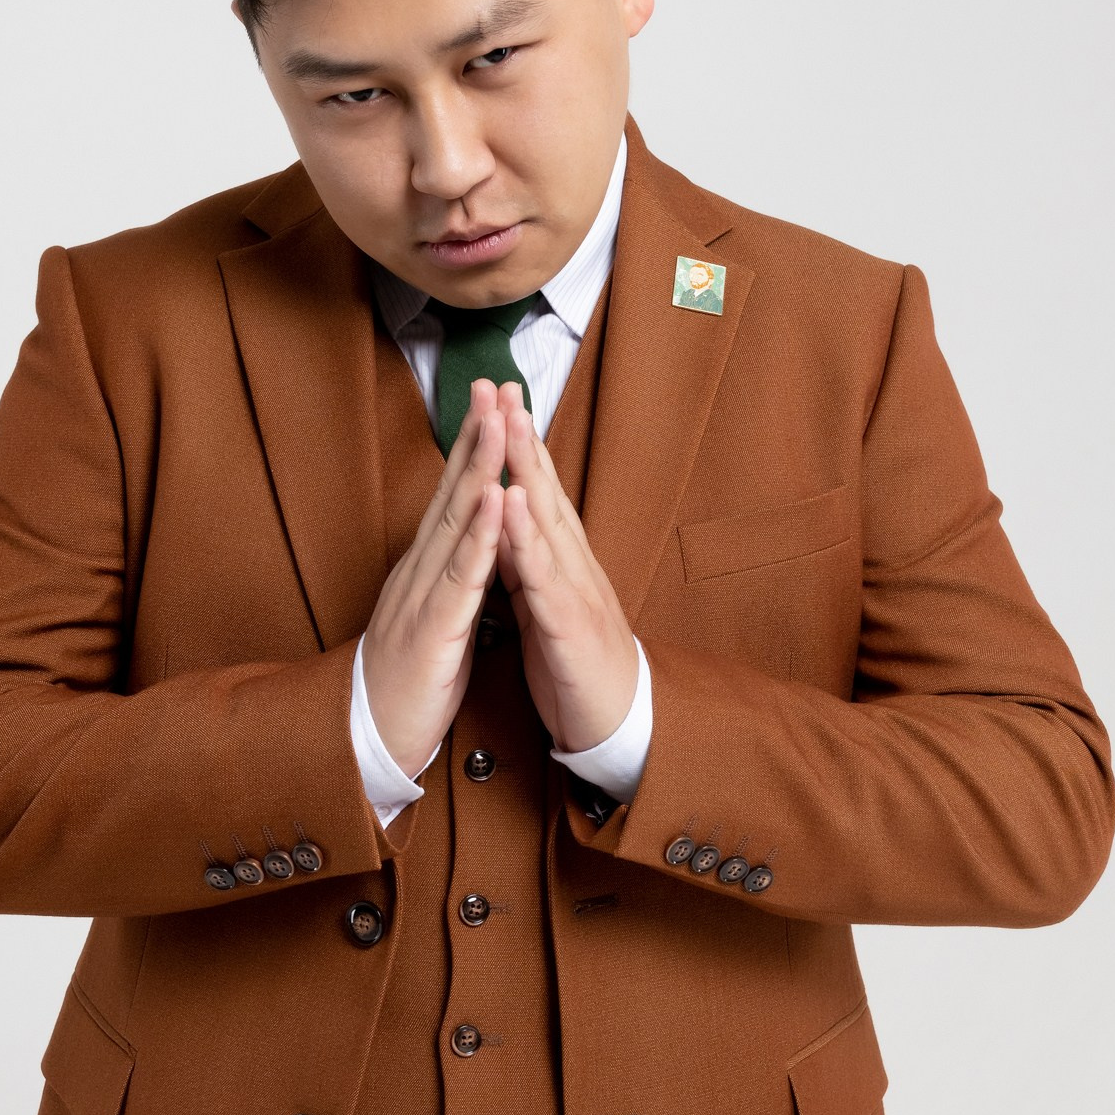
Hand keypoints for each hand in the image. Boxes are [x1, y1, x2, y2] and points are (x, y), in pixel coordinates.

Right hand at [360, 380, 507, 777]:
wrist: (369, 744)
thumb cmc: (407, 687)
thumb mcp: (435, 622)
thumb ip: (451, 582)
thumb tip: (471, 551)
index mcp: (426, 572)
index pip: (452, 499)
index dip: (470, 449)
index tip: (491, 402)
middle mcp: (418, 573)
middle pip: (450, 494)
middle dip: (472, 436)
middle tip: (489, 382)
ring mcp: (421, 597)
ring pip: (454, 523)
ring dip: (477, 469)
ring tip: (497, 421)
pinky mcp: (431, 630)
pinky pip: (460, 576)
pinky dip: (479, 534)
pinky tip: (493, 499)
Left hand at [490, 381, 639, 752]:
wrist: (614, 729)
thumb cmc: (576, 668)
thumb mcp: (544, 607)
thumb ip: (528, 565)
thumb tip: (508, 528)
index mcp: (563, 563)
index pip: (540, 494)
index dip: (521, 447)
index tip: (500, 400)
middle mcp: (574, 566)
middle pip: (546, 491)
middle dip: (523, 437)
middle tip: (503, 386)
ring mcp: (576, 591)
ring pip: (547, 521)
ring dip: (527, 469)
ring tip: (506, 422)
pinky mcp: (570, 625)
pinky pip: (543, 576)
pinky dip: (525, 537)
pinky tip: (511, 501)